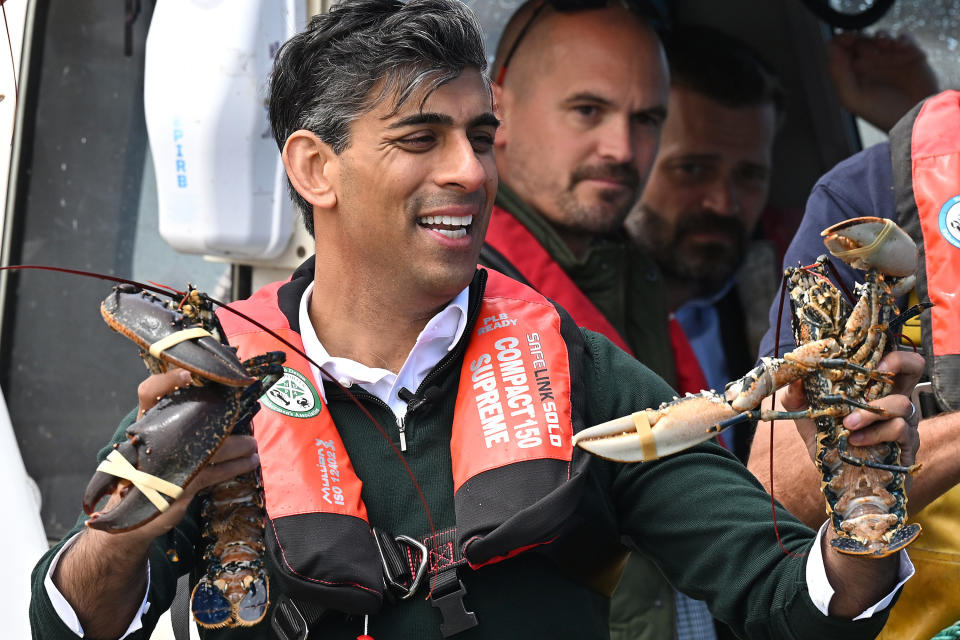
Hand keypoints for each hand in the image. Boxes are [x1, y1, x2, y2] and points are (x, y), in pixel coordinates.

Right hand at [110, 369, 261, 540]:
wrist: (128, 512)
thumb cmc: (150, 468)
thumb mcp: (159, 440)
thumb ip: (180, 423)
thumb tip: (220, 407)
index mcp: (146, 422)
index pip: (149, 392)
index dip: (166, 380)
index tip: (188, 374)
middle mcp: (152, 439)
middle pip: (191, 418)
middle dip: (223, 417)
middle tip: (243, 412)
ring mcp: (165, 464)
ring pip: (213, 448)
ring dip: (238, 445)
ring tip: (253, 445)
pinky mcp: (179, 486)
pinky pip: (215, 473)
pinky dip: (236, 466)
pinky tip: (250, 462)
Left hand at [780, 350, 924, 482]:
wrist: (837, 481)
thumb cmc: (827, 442)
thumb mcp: (806, 416)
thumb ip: (796, 396)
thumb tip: (793, 377)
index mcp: (872, 387)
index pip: (888, 357)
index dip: (885, 347)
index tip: (865, 352)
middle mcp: (893, 399)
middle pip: (915, 366)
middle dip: (899, 362)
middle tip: (876, 370)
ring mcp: (905, 422)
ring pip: (903, 403)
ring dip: (871, 411)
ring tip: (847, 424)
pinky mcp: (907, 447)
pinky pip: (900, 431)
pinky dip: (875, 434)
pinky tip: (854, 441)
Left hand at [828, 31, 938, 131]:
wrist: (913, 118)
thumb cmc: (881, 114)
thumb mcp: (852, 97)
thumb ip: (839, 74)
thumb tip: (832, 48)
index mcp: (851, 73)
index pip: (839, 49)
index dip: (841, 40)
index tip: (848, 40)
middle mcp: (868, 64)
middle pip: (859, 39)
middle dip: (861, 39)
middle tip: (868, 47)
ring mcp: (889, 58)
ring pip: (880, 35)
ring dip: (880, 36)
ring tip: (884, 45)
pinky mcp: (910, 55)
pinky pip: (904, 38)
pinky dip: (901, 39)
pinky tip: (900, 47)